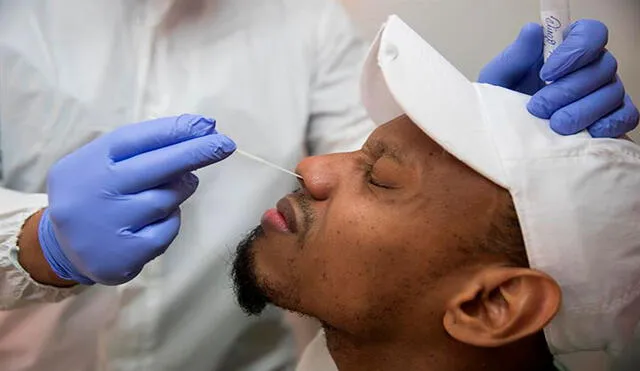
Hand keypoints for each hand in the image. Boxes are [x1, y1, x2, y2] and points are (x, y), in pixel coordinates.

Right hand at [38, 114, 235, 284]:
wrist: (60, 246)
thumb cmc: (95, 193)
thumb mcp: (103, 162)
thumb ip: (144, 148)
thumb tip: (201, 131)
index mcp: (91, 162)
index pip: (139, 139)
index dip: (176, 130)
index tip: (208, 125)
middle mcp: (98, 191)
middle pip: (158, 167)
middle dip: (196, 152)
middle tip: (225, 144)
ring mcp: (110, 225)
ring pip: (166, 199)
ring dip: (179, 191)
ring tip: (174, 188)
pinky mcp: (124, 254)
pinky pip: (167, 230)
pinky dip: (170, 222)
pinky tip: (157, 220)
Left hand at [478, 20, 638, 137]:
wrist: (506, 135)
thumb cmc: (503, 102)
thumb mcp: (498, 79)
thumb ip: (516, 56)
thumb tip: (534, 31)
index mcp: (565, 49)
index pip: (591, 33)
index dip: (575, 50)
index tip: (546, 73)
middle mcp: (591, 67)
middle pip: (603, 66)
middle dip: (568, 90)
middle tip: (538, 107)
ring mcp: (604, 92)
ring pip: (613, 92)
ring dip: (583, 111)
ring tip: (554, 125)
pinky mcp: (611, 117)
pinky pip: (626, 116)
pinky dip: (610, 124)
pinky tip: (586, 133)